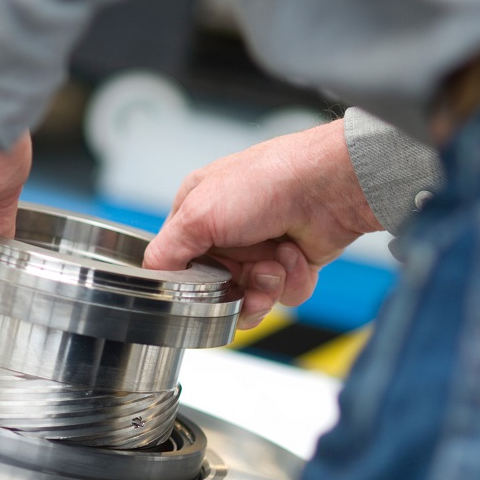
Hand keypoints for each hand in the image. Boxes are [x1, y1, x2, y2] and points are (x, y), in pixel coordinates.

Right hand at [143, 119, 382, 329]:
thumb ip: (166, 252)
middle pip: (215, 288)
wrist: (328, 187)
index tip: (200, 287)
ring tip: (275, 263)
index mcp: (198, 212)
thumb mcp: (198, 214)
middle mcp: (228, 231)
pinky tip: (296, 255)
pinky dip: (293, 281)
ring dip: (265, 286)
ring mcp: (261, 249)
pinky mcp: (291, 264)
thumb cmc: (266, 182)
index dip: (190, 281)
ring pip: (250, 297)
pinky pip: (284, 295)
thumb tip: (152, 277)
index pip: (178, 262)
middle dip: (234, 289)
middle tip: (246, 276)